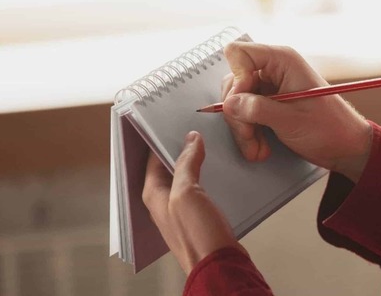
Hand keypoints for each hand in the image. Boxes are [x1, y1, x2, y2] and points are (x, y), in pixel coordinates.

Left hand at [142, 131, 246, 273]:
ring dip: (196, 163)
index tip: (176, 123)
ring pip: (186, 178)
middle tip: (195, 131)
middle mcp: (164, 203)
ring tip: (209, 146)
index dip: (162, 140)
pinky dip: (207, 177)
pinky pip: (200, 190)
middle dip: (181, 150)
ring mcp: (182, 210)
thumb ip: (186, 164)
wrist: (220, 265)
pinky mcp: (200, 217)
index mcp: (153, 196)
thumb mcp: (187, 193)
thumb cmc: (198, 235)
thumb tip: (191, 139)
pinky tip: (220, 170)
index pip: (152, 159)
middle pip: (169, 168)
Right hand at [221, 42, 371, 182]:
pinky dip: (249, 133)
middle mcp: (274, 69)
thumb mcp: (291, 120)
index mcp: (283, 61)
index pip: (239, 53)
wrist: (346, 148)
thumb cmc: (330, 128)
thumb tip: (229, 104)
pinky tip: (260, 148)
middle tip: (250, 135)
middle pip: (233, 83)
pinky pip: (245, 115)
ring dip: (243, 129)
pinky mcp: (267, 104)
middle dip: (237, 113)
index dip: (237, 78)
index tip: (245, 102)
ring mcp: (269, 87)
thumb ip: (257, 109)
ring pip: (236, 103)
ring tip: (258, 149)